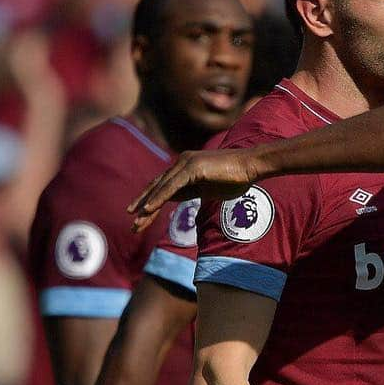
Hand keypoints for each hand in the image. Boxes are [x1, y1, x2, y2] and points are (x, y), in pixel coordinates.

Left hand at [129, 148, 259, 233]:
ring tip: (136, 221)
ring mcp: (186, 164)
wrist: (251, 165)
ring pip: (161, 188)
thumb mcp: (210, 189)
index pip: (163, 186)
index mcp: (185, 167)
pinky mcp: (192, 168)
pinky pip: (171, 187)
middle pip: (157, 187)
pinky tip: (148, 209)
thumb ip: (195, 192)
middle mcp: (181, 163)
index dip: (150, 200)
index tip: (140, 214)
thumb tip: (185, 200)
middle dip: (143, 205)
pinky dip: (159, 198)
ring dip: (147, 206)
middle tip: (132, 221)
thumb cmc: (236, 177)